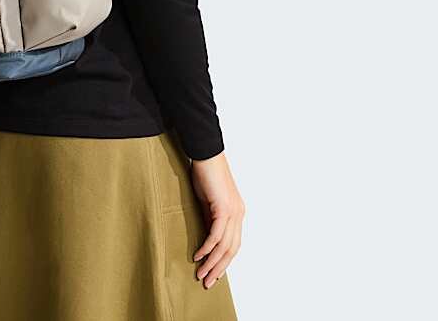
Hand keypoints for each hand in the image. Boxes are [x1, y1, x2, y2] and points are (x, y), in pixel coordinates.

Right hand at [189, 151, 244, 288]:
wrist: (206, 154)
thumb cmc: (205, 173)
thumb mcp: (208, 201)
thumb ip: (210, 217)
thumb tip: (206, 237)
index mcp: (237, 213)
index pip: (233, 244)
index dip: (224, 261)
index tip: (213, 273)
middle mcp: (239, 214)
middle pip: (232, 250)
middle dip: (219, 268)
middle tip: (207, 281)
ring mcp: (233, 212)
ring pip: (224, 246)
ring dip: (212, 263)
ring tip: (201, 274)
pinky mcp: (224, 208)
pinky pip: (216, 235)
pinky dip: (207, 248)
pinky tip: (198, 256)